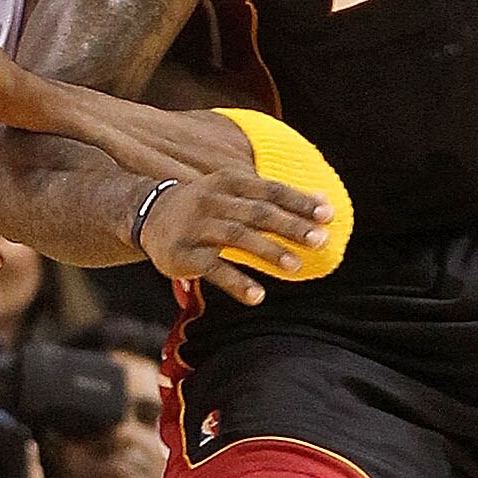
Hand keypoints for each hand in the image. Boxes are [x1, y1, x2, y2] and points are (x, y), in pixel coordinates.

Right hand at [136, 163, 333, 308]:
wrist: (149, 215)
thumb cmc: (207, 206)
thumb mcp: (235, 193)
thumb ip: (274, 198)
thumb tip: (324, 200)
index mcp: (228, 181)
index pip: (270, 190)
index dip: (299, 202)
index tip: (328, 215)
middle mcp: (212, 200)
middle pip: (257, 212)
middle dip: (290, 226)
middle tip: (320, 240)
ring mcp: (196, 227)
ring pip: (237, 237)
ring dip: (268, 252)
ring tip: (296, 267)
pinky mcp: (183, 255)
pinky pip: (213, 269)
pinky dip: (237, 283)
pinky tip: (258, 296)